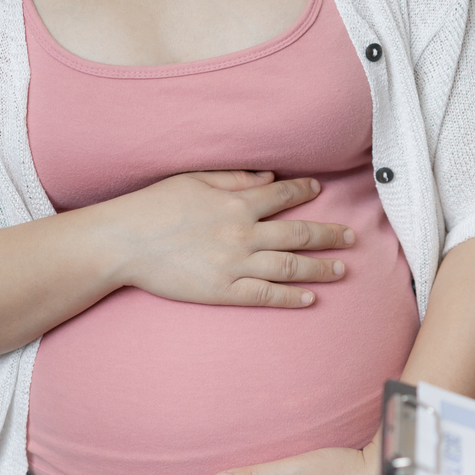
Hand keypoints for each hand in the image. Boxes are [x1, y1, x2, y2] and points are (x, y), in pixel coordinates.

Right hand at [96, 170, 354, 307]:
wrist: (122, 242)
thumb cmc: (152, 206)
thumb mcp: (192, 179)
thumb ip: (233, 177)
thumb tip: (268, 176)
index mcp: (235, 202)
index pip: (282, 195)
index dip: (304, 191)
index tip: (321, 190)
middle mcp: (242, 233)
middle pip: (298, 233)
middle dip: (329, 235)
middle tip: (352, 237)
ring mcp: (235, 264)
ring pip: (290, 266)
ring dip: (320, 267)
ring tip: (342, 269)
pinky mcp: (224, 291)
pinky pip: (266, 295)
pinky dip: (291, 297)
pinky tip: (311, 298)